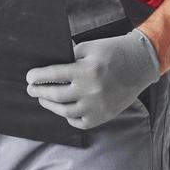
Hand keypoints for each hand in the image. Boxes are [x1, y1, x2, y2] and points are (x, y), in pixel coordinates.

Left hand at [25, 30, 161, 129]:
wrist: (141, 64)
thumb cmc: (114, 52)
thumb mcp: (90, 48)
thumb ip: (70, 57)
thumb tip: (49, 66)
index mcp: (86, 70)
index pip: (54, 75)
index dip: (38, 77)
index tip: (29, 77)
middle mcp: (91, 90)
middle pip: (56, 95)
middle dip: (39, 92)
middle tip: (31, 89)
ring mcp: (97, 106)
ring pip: (65, 111)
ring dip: (51, 105)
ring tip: (44, 99)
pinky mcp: (104, 115)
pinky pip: (79, 121)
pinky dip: (69, 117)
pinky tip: (64, 109)